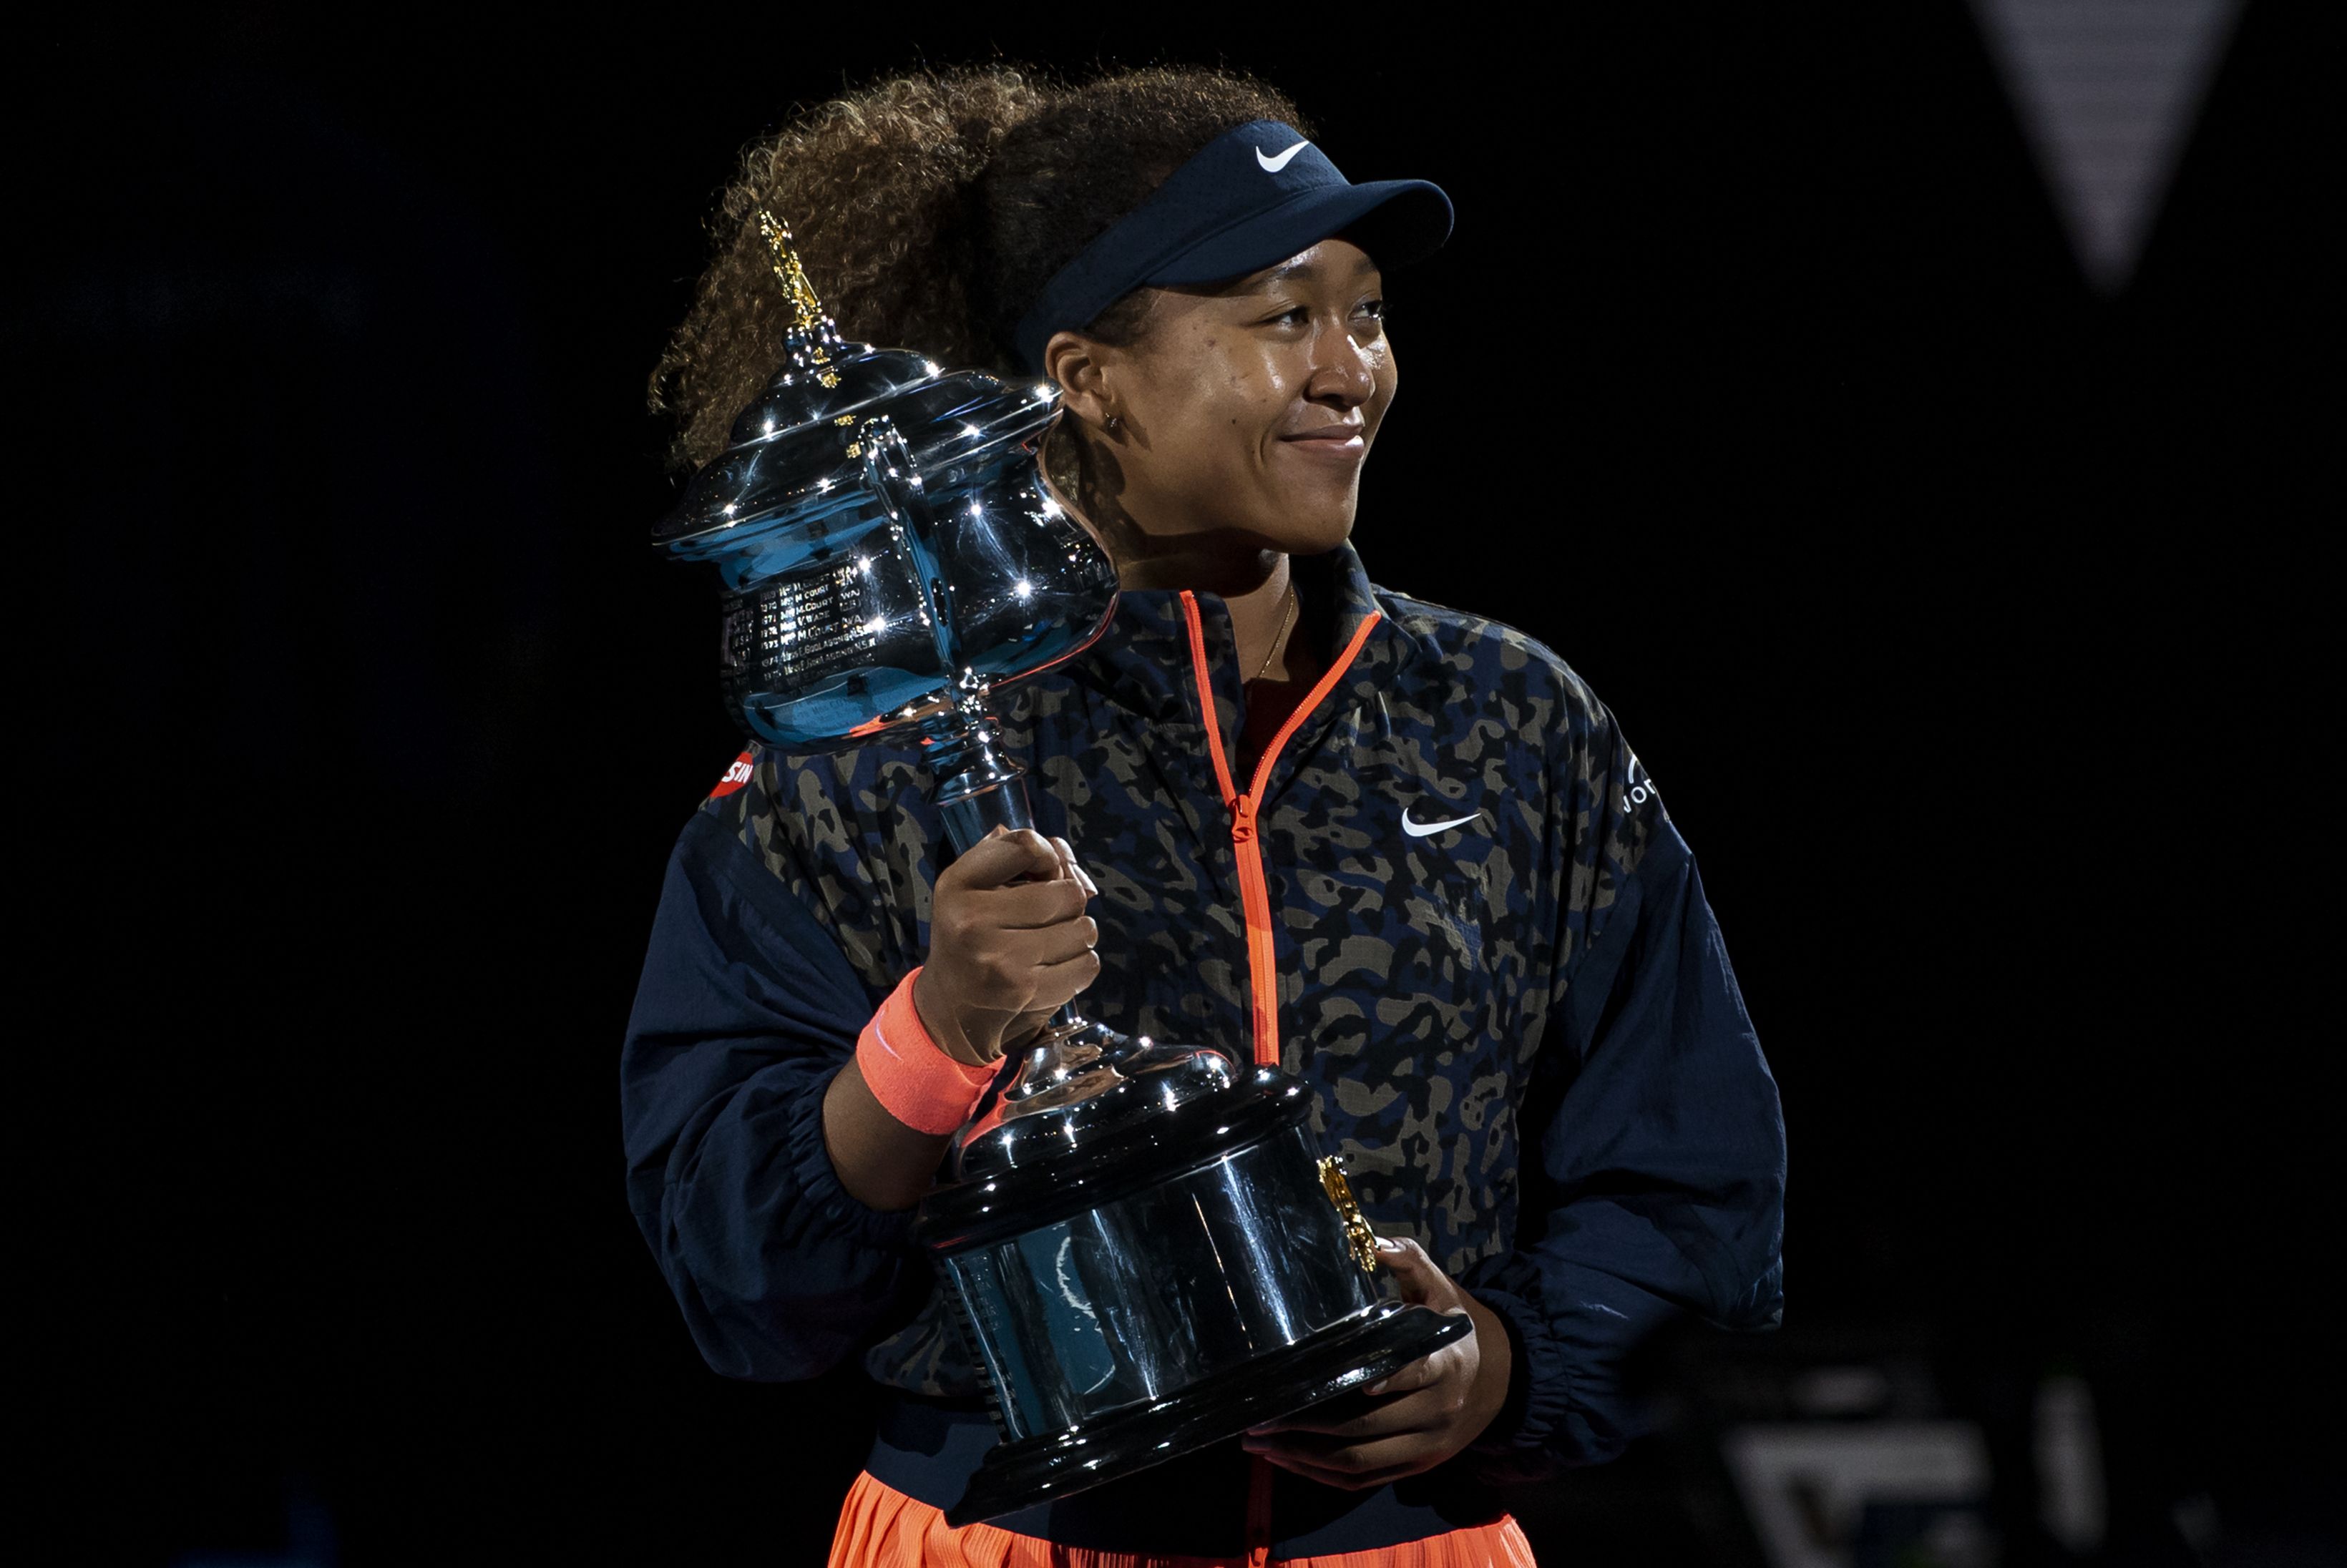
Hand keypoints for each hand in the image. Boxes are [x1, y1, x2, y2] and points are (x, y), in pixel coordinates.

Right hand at [914, 827, 1100, 1065]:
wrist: (952, 1006)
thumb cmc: (974, 935)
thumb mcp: (976, 887)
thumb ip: (1020, 858)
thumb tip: (1068, 862)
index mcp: (957, 884)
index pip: (1025, 846)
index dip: (1048, 856)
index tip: (1041, 874)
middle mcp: (972, 920)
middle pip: (1068, 893)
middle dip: (1069, 903)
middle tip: (1051, 916)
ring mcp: (999, 957)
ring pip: (1083, 930)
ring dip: (1077, 935)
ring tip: (1052, 943)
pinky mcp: (1023, 990)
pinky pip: (1086, 965)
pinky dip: (1081, 965)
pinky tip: (1056, 966)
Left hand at [1241, 1237, 1512, 1489]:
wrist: (1500, 1379)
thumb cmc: (1455, 1326)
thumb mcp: (1442, 1290)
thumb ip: (1410, 1263)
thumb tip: (1373, 1238)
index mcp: (1446, 1362)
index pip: (1414, 1372)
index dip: (1385, 1378)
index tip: (1352, 1380)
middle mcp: (1437, 1411)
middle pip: (1367, 1427)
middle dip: (1306, 1427)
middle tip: (1258, 1417)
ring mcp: (1426, 1446)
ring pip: (1359, 1463)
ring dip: (1303, 1457)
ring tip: (1257, 1442)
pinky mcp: (1416, 1468)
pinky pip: (1363, 1481)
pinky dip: (1321, 1476)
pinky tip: (1286, 1460)